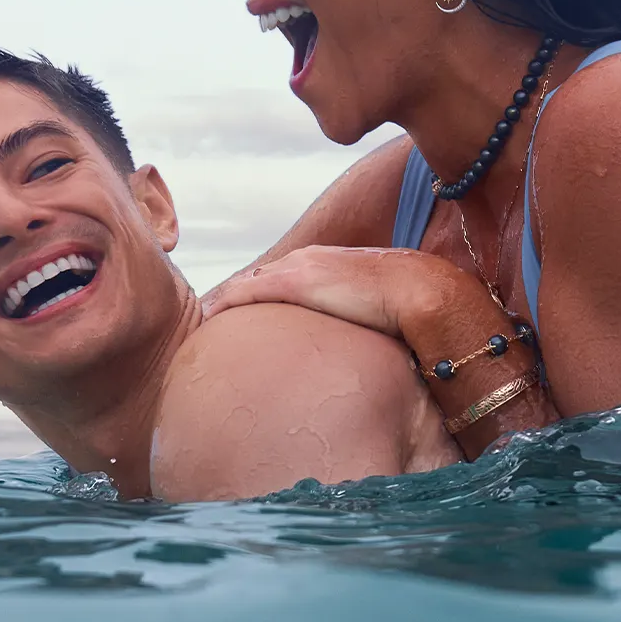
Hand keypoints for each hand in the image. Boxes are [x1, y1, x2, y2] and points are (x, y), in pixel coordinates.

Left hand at [200, 246, 458, 340]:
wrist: (416, 288)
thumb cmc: (401, 304)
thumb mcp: (372, 314)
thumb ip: (357, 325)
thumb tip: (353, 358)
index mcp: (322, 267)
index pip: (278, 280)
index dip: (255, 296)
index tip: (235, 314)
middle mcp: (306, 262)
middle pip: (258, 278)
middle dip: (234, 296)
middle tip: (209, 317)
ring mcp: (298, 270)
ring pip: (248, 284)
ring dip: (226, 300)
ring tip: (204, 319)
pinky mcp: (294, 282)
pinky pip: (248, 291)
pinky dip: (227, 302)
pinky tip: (209, 316)